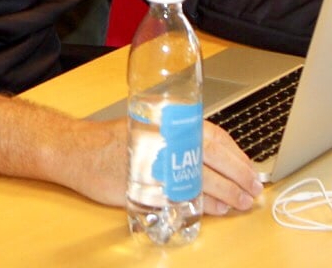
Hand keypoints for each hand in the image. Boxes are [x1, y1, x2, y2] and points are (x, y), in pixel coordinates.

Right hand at [45, 117, 262, 214]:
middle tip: (254, 188)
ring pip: (201, 177)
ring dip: (226, 192)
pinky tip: (215, 209)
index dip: (236, 155)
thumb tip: (215, 159)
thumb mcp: (150, 129)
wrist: (78, 151)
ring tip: (241, 202)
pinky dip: (202, 204)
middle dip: (239, 175)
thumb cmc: (112, 141)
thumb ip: (179, 140)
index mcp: (169, 122)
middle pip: (213, 156)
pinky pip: (182, 196)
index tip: (250, 169)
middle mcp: (164, 139)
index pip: (214, 136)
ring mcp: (156, 162)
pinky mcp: (147, 185)